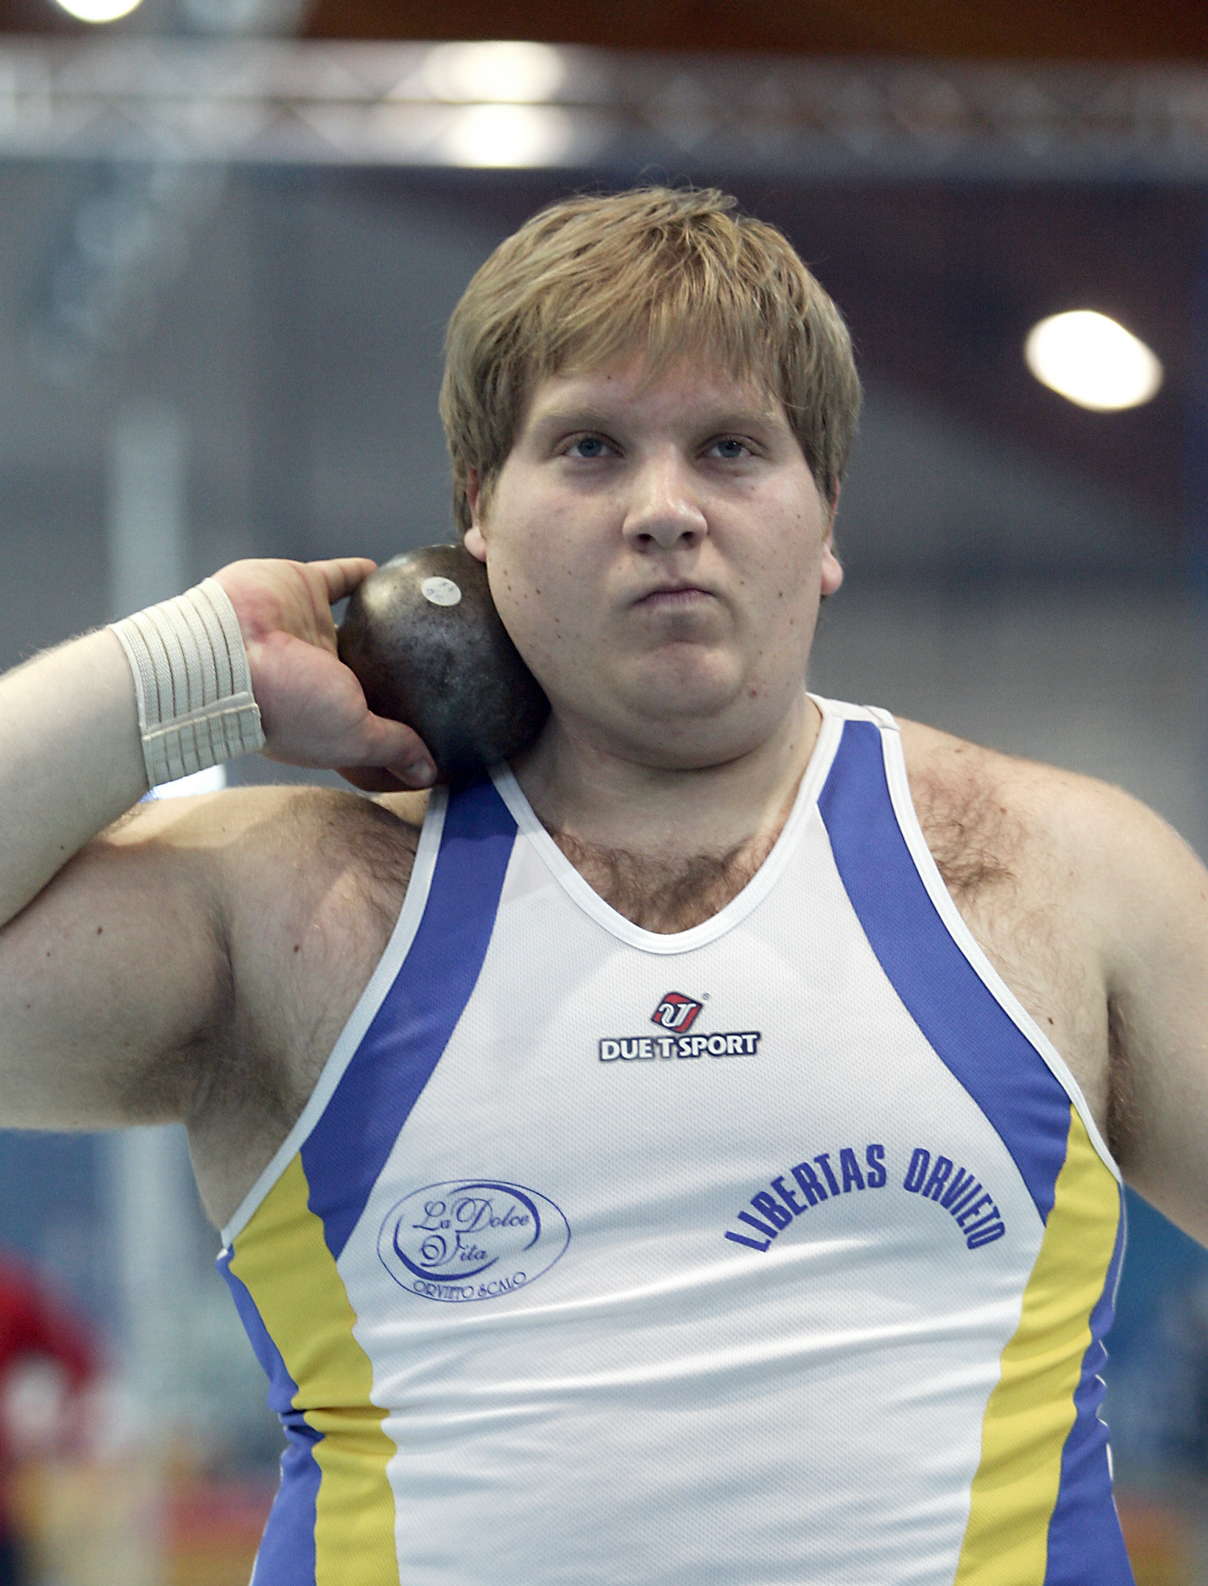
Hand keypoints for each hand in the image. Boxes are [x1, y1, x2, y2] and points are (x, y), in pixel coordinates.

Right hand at [211, 557, 436, 788]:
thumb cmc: (286, 705)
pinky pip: (342, 577)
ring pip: (358, 624)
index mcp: (322, 713)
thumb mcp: (352, 737)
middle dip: (393, 675)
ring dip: (384, 622)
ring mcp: (309, 629)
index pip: (366, 722)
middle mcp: (316, 672)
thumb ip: (392, 747)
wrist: (227, 648)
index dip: (393, 727)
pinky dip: (362, 575)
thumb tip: (428, 773)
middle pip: (366, 673)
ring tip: (425, 620)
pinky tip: (395, 576)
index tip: (432, 729)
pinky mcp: (303, 588)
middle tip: (439, 672)